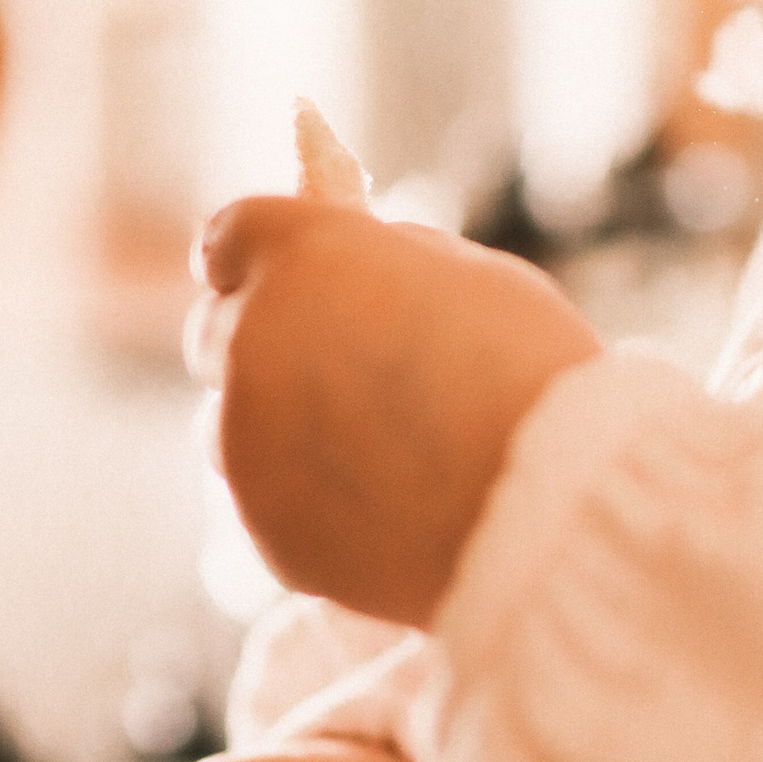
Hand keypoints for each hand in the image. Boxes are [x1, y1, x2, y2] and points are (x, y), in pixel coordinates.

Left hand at [194, 202, 600, 627]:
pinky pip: (265, 499)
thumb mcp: (471, 277)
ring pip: (228, 425)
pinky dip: (303, 498)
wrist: (548, 509)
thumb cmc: (532, 374)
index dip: (251, 254)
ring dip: (272, 425)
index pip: (229, 236)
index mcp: (303, 259)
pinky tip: (380, 505)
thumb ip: (390, 266)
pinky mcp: (264, 526)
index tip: (269, 271)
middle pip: (214, 332)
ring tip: (366, 449)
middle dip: (261, 340)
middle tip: (331, 364)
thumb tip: (354, 273)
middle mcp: (251, 343)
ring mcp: (246, 443)